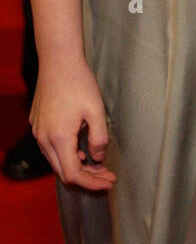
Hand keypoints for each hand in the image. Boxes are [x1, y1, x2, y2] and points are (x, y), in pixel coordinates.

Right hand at [29, 58, 115, 189]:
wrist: (58, 61)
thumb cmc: (79, 83)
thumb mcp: (96, 110)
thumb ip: (99, 138)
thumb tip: (97, 158)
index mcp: (59, 138)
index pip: (73, 174)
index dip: (92, 182)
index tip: (109, 181)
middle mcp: (44, 139)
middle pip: (62, 171)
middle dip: (86, 178)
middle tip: (107, 175)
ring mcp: (38, 131)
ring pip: (55, 160)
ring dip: (76, 165)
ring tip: (97, 164)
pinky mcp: (37, 124)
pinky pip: (50, 148)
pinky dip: (66, 154)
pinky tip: (81, 148)